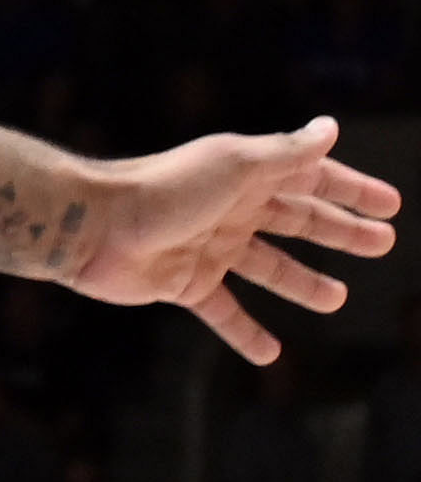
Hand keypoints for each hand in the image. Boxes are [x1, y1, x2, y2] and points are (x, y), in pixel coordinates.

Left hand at [70, 118, 398, 365]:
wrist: (92, 226)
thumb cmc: (163, 188)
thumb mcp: (235, 165)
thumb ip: (286, 152)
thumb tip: (330, 127)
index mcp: (246, 176)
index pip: (312, 179)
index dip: (351, 190)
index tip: (390, 205)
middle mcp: (230, 209)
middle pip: (297, 221)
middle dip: (339, 232)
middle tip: (382, 244)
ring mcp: (208, 248)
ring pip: (267, 268)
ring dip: (302, 283)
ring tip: (336, 299)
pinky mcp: (183, 284)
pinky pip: (222, 312)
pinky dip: (245, 333)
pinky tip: (270, 355)